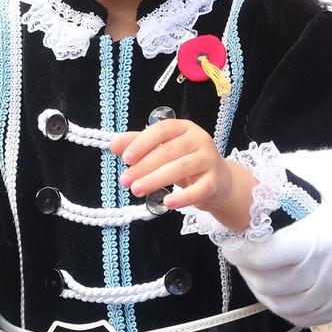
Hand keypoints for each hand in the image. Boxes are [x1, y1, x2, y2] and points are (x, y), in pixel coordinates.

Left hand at [110, 118, 252, 228]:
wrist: (218, 181)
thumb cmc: (185, 161)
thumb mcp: (162, 150)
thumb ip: (139, 144)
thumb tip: (113, 145)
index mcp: (184, 128)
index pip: (161, 130)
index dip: (142, 143)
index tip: (125, 158)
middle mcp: (199, 139)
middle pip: (168, 151)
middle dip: (143, 166)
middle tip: (125, 181)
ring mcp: (209, 160)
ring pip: (180, 168)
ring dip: (155, 180)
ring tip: (136, 190)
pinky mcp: (215, 182)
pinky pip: (198, 190)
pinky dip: (182, 197)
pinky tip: (167, 203)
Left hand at [224, 149, 331, 325]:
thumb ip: (290, 172)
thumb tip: (258, 174)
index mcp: (319, 241)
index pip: (263, 255)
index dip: (241, 248)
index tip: (232, 237)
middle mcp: (325, 276)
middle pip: (267, 282)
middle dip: (247, 266)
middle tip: (241, 248)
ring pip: (282, 305)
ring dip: (262, 288)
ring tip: (257, 268)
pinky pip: (303, 317)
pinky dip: (284, 306)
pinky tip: (280, 288)